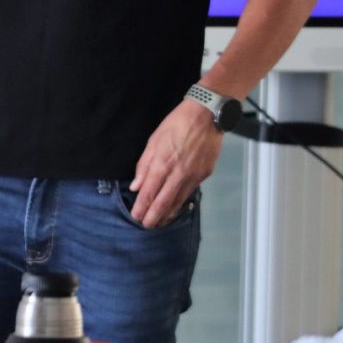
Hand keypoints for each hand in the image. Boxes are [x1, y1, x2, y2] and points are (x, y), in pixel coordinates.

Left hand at [129, 99, 222, 227]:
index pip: (149, 192)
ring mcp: (194, 176)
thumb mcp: (153, 140)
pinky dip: (181, 203)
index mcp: (162, 163)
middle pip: (164, 202)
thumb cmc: (176, 125)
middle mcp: (178, 174)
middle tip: (146, 225)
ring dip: (168, 214)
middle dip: (154, 216)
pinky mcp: (205, 175)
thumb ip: (144, 165)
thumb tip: (136, 186)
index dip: (142, 207)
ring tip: (159, 222)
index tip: (136, 216)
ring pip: (178, 201)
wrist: (206, 116)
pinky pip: (190, 193)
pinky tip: (175, 208)